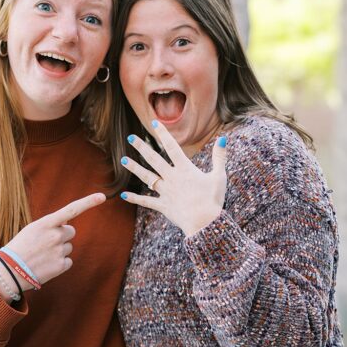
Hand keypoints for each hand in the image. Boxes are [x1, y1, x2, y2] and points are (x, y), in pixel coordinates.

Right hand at [2, 192, 105, 289]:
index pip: (71, 209)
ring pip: (69, 247)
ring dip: (59, 250)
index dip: (88, 202)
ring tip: (43, 256)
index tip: (102, 197)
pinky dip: (60, 263)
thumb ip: (50, 225)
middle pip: (71, 232)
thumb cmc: (20, 248)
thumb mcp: (32, 230)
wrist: (10, 271)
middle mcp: (55, 235)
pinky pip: (68, 261)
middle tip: (46, 244)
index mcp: (46, 223)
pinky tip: (47, 265)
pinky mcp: (62, 265)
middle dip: (62, 236)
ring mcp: (59, 250)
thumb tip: (67, 224)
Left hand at [120, 122, 226, 236]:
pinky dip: (135, 198)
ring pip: (147, 177)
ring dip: (134, 168)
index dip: (163, 134)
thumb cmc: (213, 200)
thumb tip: (223, 138)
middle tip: (130, 138)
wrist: (204, 223)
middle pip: (154, 159)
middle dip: (142, 147)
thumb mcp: (219, 177)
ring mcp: (166, 192)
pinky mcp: (163, 206)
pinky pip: (146, 201)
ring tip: (123, 160)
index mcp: (185, 169)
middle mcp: (172, 178)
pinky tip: (123, 195)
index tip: (154, 123)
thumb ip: (219, 157)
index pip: (172, 147)